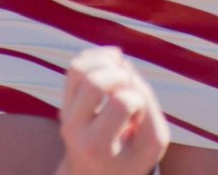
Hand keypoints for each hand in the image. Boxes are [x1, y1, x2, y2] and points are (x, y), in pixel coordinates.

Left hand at [56, 47, 169, 174]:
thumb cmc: (130, 160)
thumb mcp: (152, 144)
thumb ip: (149, 106)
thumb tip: (125, 66)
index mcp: (97, 147)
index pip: (121, 103)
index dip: (139, 101)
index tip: (140, 117)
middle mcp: (75, 130)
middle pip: (95, 82)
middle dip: (120, 75)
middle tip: (130, 88)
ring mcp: (66, 115)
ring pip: (80, 68)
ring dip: (106, 60)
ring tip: (121, 70)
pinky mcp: (64, 102)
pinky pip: (75, 66)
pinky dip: (96, 57)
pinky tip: (113, 65)